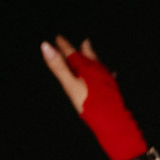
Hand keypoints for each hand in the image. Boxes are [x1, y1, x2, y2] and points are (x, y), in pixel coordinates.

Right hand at [39, 35, 146, 159]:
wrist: (113, 121)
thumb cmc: (90, 103)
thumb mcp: (70, 85)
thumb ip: (59, 67)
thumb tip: (46, 46)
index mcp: (86, 68)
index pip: (72, 54)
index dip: (64, 46)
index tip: (58, 38)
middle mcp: (98, 71)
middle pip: (88, 57)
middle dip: (83, 50)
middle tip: (84, 41)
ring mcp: (106, 80)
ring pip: (98, 65)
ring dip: (93, 58)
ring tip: (92, 53)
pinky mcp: (111, 90)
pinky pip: (107, 76)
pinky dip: (105, 72)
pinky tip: (110, 74)